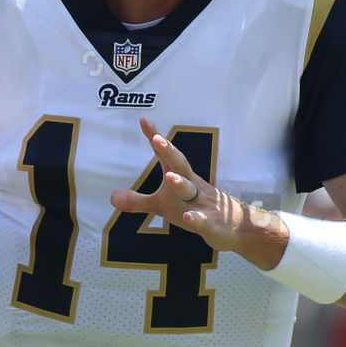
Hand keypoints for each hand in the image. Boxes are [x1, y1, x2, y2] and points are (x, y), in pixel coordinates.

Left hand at [109, 117, 273, 255]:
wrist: (233, 226)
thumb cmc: (195, 209)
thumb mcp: (164, 206)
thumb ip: (139, 201)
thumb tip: (111, 197)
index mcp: (181, 177)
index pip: (166, 155)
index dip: (155, 138)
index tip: (143, 120)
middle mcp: (193, 185)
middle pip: (180, 165)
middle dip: (169, 152)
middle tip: (156, 139)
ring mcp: (204, 202)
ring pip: (192, 191)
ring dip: (181, 183)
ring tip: (169, 177)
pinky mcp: (212, 222)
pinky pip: (204, 219)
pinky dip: (197, 218)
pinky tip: (189, 217)